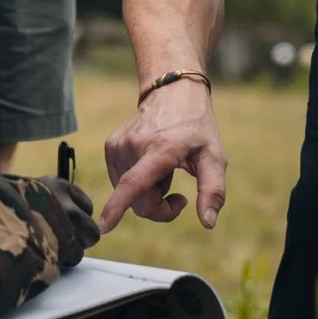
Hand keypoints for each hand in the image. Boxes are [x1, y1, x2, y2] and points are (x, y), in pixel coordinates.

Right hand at [29, 176, 100, 267]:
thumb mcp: (22, 191)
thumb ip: (43, 200)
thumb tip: (54, 211)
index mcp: (57, 186)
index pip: (86, 205)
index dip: (77, 217)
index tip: (64, 223)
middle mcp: (66, 205)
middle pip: (90, 229)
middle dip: (79, 239)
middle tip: (60, 242)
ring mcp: (65, 227)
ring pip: (82, 249)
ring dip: (69, 253)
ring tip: (46, 251)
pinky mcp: (61, 248)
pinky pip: (71, 260)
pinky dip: (61, 263)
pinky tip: (43, 258)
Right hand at [98, 79, 226, 233]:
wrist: (173, 91)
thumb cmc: (197, 127)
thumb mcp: (214, 157)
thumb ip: (213, 191)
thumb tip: (208, 223)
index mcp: (159, 150)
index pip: (134, 183)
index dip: (117, 207)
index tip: (103, 226)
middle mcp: (133, 146)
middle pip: (137, 202)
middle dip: (158, 207)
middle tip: (179, 195)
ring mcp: (118, 146)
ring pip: (127, 195)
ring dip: (147, 193)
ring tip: (164, 170)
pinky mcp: (110, 147)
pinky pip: (121, 182)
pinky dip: (137, 182)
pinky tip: (150, 163)